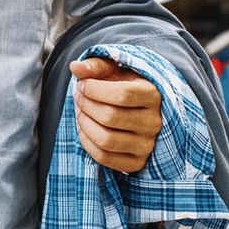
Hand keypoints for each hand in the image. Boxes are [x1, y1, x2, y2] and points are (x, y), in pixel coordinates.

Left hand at [69, 57, 162, 172]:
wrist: (136, 110)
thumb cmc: (122, 85)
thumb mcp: (113, 70)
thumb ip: (95, 66)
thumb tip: (75, 67)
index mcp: (153, 95)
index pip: (122, 95)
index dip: (94, 89)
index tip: (82, 84)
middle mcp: (154, 122)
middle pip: (110, 117)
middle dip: (86, 105)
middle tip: (79, 97)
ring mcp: (147, 145)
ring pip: (106, 140)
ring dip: (85, 124)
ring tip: (80, 112)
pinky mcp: (137, 163)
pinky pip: (104, 157)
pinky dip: (87, 143)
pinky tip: (84, 129)